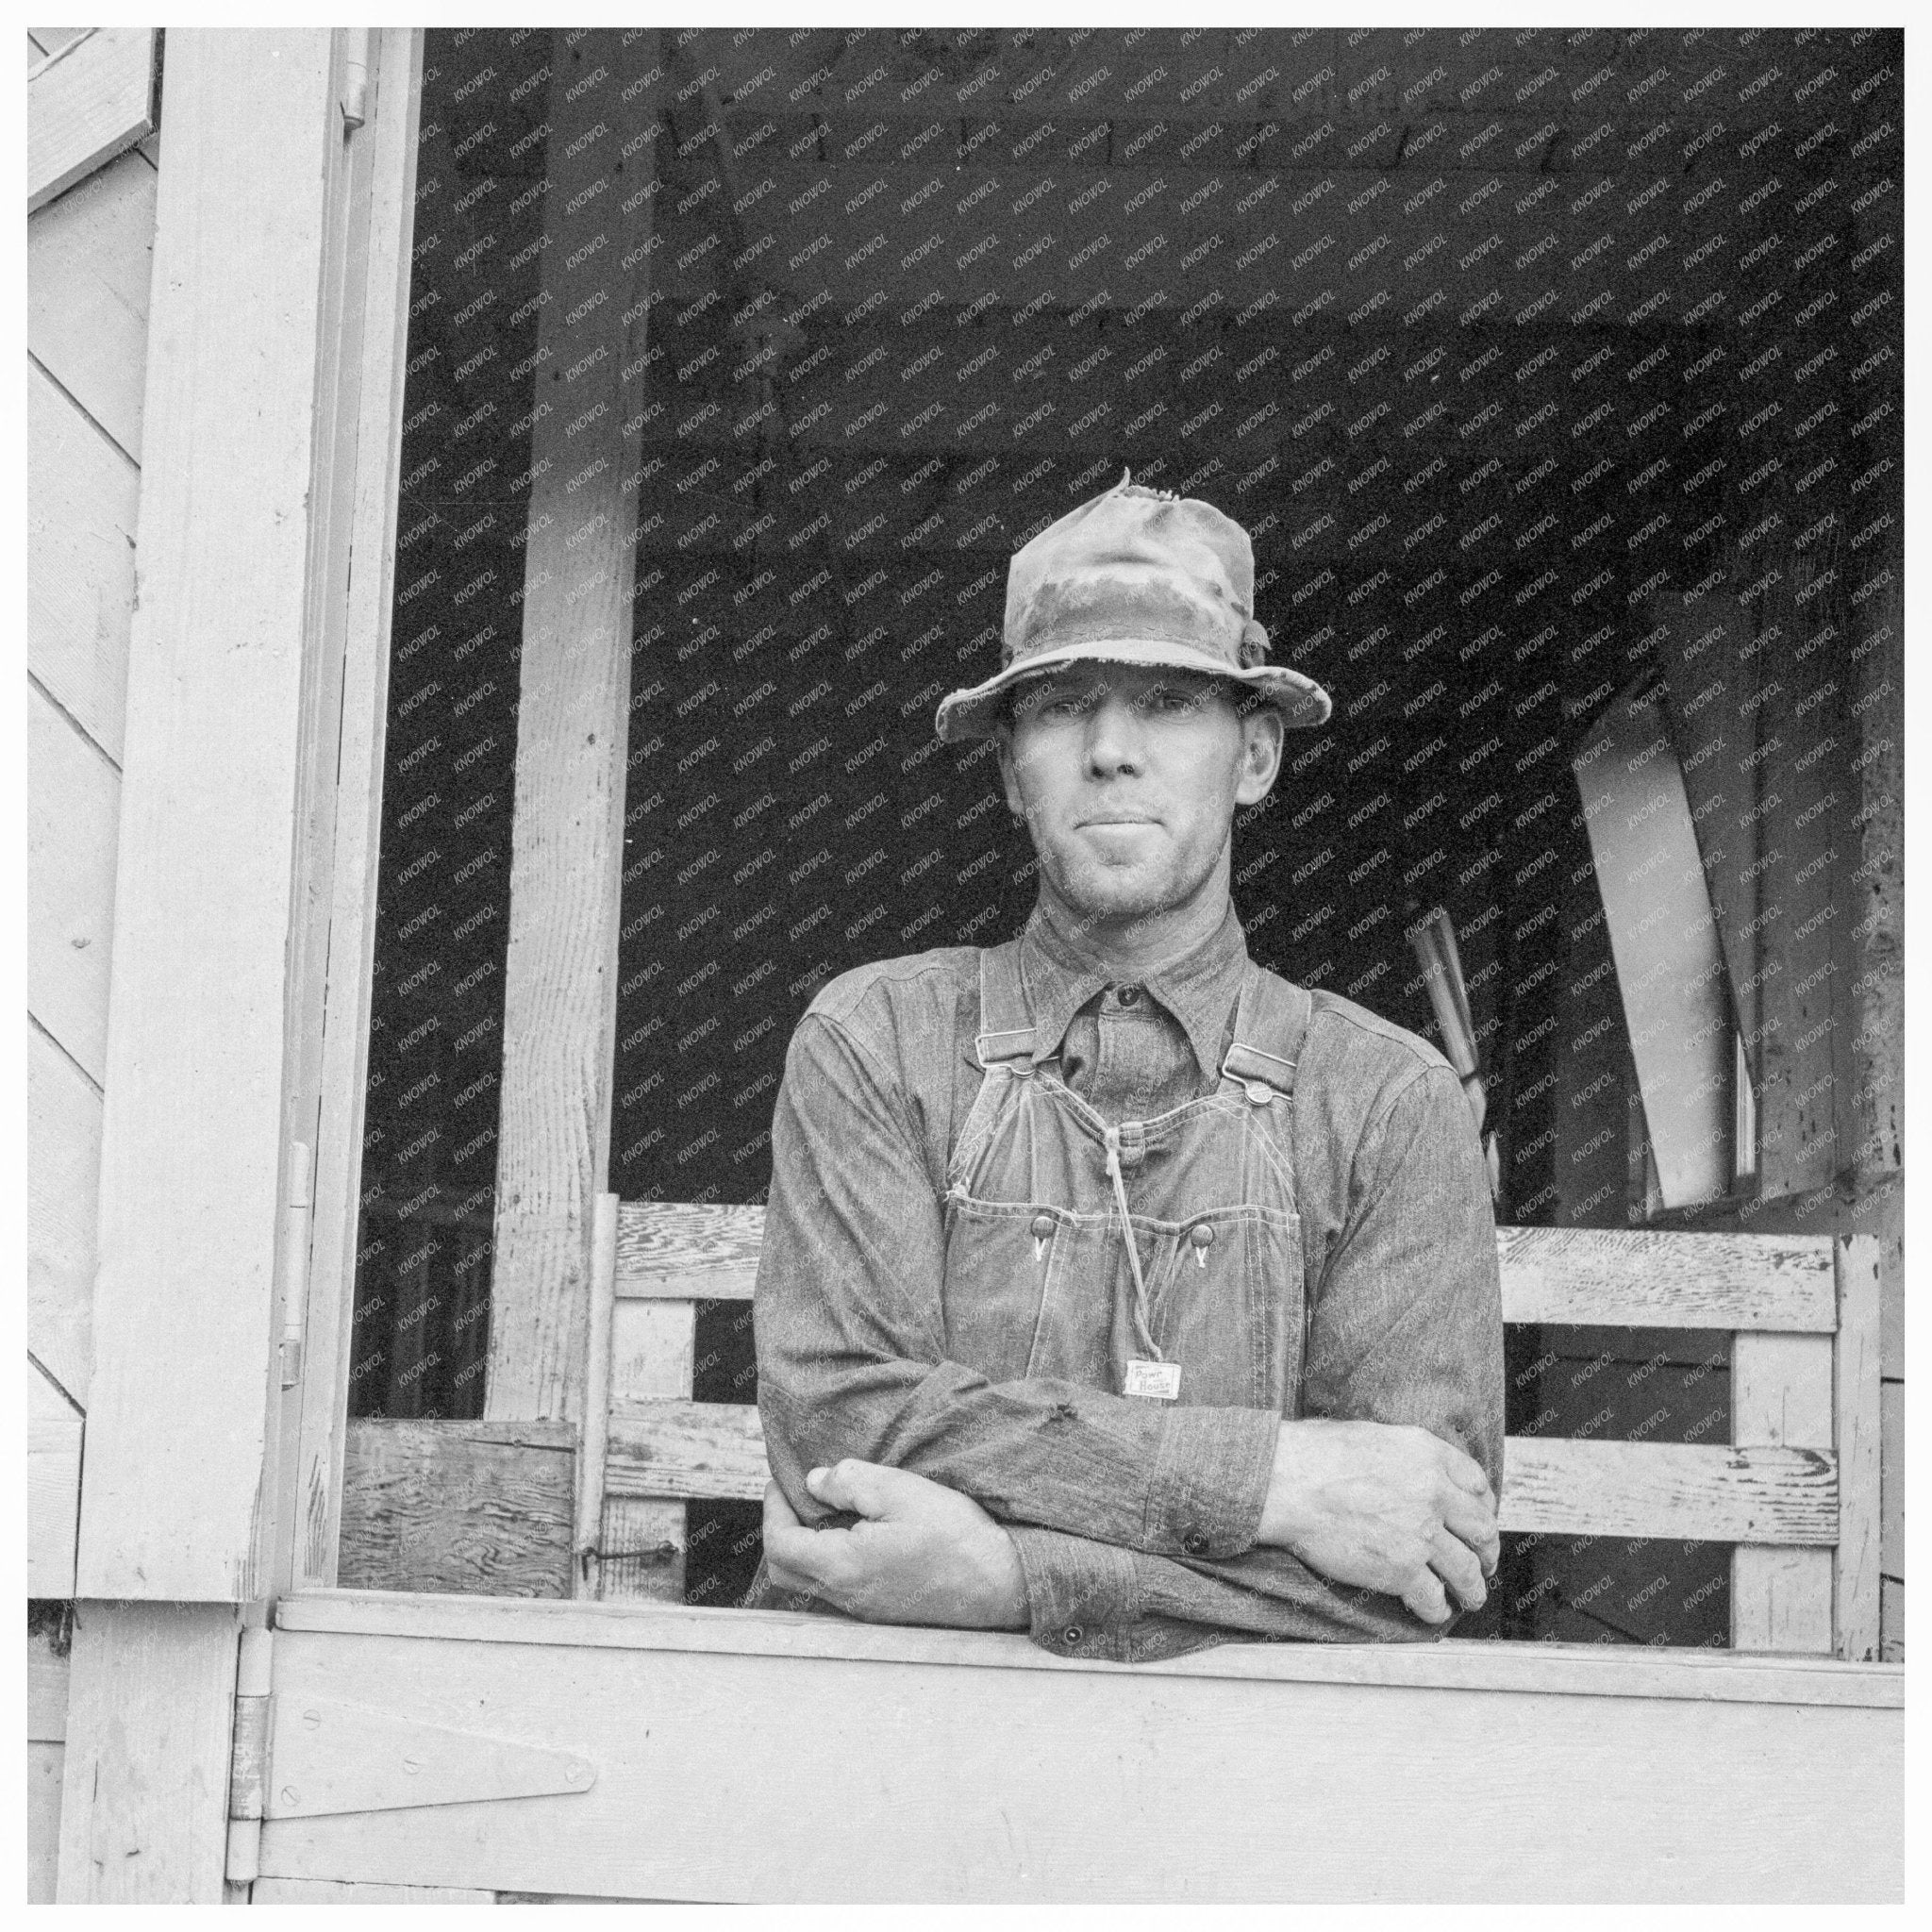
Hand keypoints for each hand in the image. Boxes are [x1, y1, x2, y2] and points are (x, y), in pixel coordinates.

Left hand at [760, 1460, 1030, 1630]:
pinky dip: (831, 1561)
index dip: (773, 1509)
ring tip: (826, 1511)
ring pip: (811, 1583)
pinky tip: (857, 1535)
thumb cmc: (954, 1535)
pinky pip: (838, 1589)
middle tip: (793, 1497)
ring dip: (806, 1547)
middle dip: (780, 1530)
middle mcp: (847, 1596)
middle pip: (785, 1570)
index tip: (780, 1481)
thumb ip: (849, 1482)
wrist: (1002, 1582)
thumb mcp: (900, 1491)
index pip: (780, 1543)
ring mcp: (865, 1609)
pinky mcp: (884, 1612)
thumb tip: (814, 1482)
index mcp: (843, 1566)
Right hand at [1256, 1418, 1499, 1625]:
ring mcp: (1422, 1534)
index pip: (1477, 1482)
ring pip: (1466, 1570)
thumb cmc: (1314, 1454)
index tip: (1480, 1517)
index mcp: (1428, 1454)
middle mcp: (1434, 1493)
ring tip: (1471, 1596)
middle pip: (1481, 1529)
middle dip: (1487, 1551)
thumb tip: (1415, 1472)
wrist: (1287, 1483)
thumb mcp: (1374, 1436)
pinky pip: (1434, 1598)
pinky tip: (1433, 1610)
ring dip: (1473, 1588)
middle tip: (1485, 1561)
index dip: (1483, 1505)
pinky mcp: (1402, 1570)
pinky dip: (1437, 1609)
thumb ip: (1407, 1456)